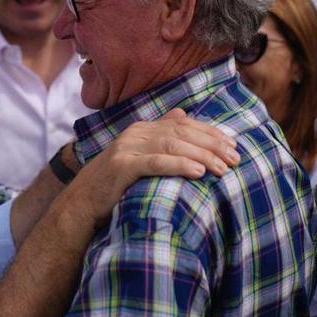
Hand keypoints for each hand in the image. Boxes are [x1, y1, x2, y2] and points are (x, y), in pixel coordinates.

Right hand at [63, 109, 238, 228]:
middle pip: (182, 132)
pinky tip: (198, 172)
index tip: (233, 146)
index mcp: (143, 128)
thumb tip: (182, 114)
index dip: (211, 133)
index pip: (184, 124)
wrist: (82, 202)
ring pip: (172, 145)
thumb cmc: (116, 184)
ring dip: (201, 155)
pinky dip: (179, 165)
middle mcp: (136, 133)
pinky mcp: (121, 166)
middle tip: (234, 159)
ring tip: (221, 168)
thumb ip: (160, 136)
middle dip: (212, 144)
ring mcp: (127, 148)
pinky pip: (155, 163)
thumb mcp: (139, 156)